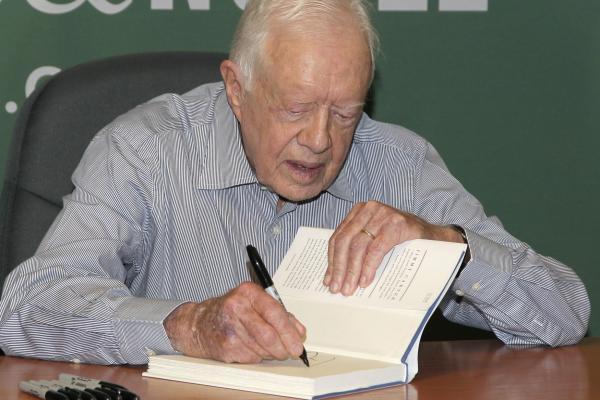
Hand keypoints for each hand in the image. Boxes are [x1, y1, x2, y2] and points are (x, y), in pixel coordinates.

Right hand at [163, 282, 305, 362]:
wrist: (198, 324)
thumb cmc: (231, 312)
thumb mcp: (255, 303)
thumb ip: (280, 314)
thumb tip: (299, 332)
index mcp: (248, 292)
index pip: (275, 312)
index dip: (289, 331)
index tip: (298, 343)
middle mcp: (236, 307)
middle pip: (269, 335)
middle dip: (284, 347)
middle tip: (290, 351)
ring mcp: (229, 328)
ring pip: (262, 349)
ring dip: (272, 353)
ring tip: (270, 348)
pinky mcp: (225, 346)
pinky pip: (252, 357)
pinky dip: (258, 356)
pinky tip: (253, 348)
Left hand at [324, 201, 463, 295]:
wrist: (437, 238)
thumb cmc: (403, 241)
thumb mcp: (376, 238)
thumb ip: (358, 248)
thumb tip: (337, 274)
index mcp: (359, 211)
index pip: (338, 237)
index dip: (332, 260)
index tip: (328, 280)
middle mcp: (369, 209)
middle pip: (345, 241)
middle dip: (340, 268)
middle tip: (337, 288)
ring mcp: (383, 214)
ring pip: (358, 245)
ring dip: (352, 270)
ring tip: (350, 288)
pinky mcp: (397, 224)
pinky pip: (376, 248)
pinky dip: (369, 266)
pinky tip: (366, 280)